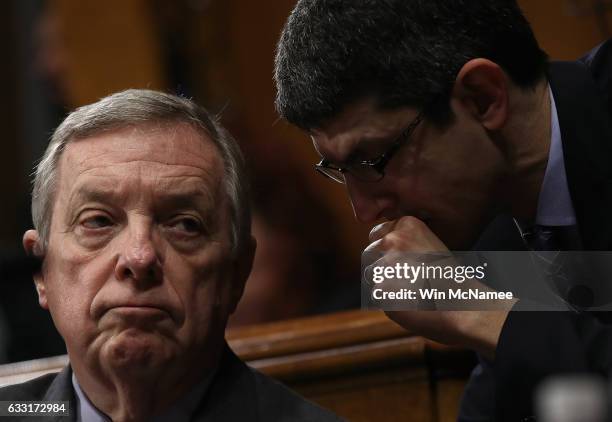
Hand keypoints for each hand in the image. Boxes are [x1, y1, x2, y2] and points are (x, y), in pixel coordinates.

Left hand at [367, 216, 511, 358]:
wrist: (465, 306)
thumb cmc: (450, 280)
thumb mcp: (429, 246)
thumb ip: (403, 243)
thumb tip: (378, 247)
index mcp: (407, 224)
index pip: (377, 233)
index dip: (387, 250)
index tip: (404, 261)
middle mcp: (393, 239)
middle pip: (369, 253)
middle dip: (382, 266)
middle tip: (409, 279)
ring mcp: (385, 264)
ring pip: (371, 275)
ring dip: (384, 284)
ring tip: (413, 291)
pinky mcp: (381, 289)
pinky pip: (376, 296)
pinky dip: (388, 301)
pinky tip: (410, 303)